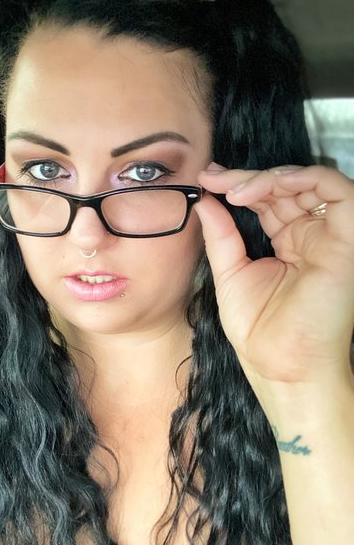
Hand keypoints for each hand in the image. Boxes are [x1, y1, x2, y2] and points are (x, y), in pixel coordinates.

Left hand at [195, 163, 353, 401]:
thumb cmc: (259, 331)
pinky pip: (338, 192)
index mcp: (287, 244)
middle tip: (217, 178)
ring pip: (311, 183)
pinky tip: (270, 185)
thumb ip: (220, 235)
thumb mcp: (230, 273)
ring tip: (238, 188)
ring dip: (272, 177)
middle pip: (286, 189)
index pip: (268, 201)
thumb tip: (205, 199)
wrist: (281, 366)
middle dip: (249, 177)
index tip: (208, 178)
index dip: (239, 184)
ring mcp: (330, 238)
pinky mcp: (347, 241)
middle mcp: (311, 237)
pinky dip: (307, 178)